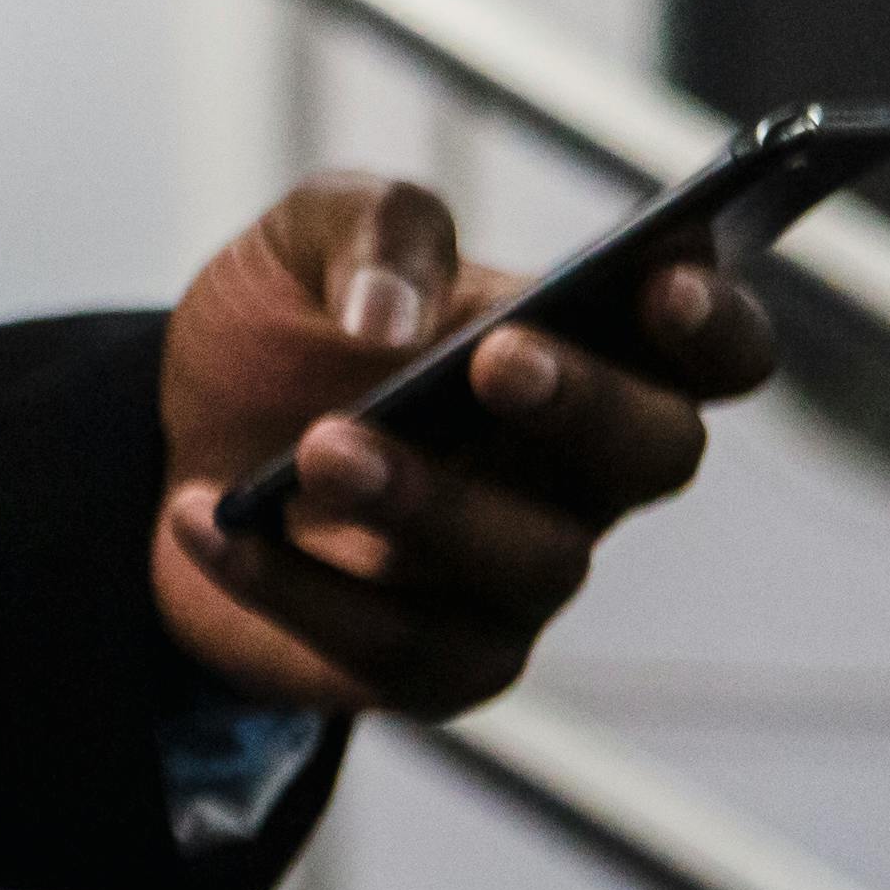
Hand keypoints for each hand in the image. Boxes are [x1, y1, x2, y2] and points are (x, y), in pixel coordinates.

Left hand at [149, 171, 780, 718]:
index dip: (715, 324)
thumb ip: (370, 227)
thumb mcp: (300, 238)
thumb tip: (391, 315)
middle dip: (584, 405)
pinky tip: (209, 518)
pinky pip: (397, 645)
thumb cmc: (283, 334)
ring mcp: (522, 576)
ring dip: (426, 501)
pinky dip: (294, 581)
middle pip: (653, 455)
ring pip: (532, 560)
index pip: (712, 352)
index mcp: (582, 352)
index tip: (662, 282)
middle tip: (495, 361)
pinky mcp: (442, 662)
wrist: (174, 443)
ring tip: (318, 447)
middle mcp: (580, 473)